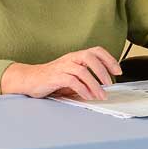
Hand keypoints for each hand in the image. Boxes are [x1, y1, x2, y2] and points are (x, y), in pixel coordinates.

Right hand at [1, 47, 121, 99]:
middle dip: (103, 70)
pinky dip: (83, 90)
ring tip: (101, 95)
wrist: (29, 80)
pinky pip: (73, 82)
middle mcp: (70, 59)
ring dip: (95, 84)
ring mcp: (62, 67)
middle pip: (90, 57)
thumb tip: (102, 88)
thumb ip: (85, 79)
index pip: (96, 51)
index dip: (109, 59)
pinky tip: (88, 97)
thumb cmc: (51, 79)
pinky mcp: (56, 77)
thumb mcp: (72, 76)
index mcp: (75, 57)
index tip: (118, 71)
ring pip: (83, 71)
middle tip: (110, 83)